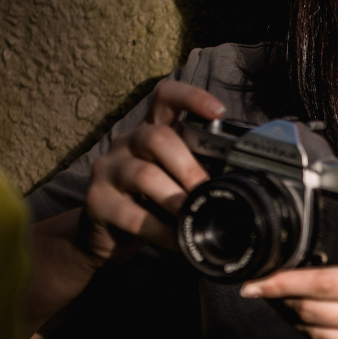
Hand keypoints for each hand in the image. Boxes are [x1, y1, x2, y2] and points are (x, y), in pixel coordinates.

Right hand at [80, 80, 224, 263]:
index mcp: (152, 130)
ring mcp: (108, 169)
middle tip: (206, 190)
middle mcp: (127, 142)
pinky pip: (132, 215)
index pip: (166, 97)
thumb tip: (241, 174)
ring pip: (144, 175)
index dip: (191, 97)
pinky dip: (161, 230)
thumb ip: (199, 167)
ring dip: (175, 198)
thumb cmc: (152, 200)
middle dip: (189, 166)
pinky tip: (177, 241)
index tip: (218, 111)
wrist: (107, 235)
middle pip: (157, 137)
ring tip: (193, 217)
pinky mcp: (96, 201)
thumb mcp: (174, 177)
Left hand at [239, 169, 337, 338]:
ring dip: (292, 319)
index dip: (283, 282)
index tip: (258, 280)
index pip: (322, 284)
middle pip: (309, 311)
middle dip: (279, 299)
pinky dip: (316, 337)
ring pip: (316, 335)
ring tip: (279, 302)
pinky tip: (310, 323)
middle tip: (260, 287)